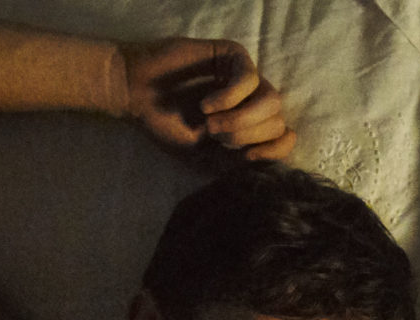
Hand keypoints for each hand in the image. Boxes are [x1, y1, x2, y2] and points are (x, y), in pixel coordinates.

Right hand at [118, 38, 295, 159]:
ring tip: (210, 123)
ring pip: (272, 101)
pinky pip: (250, 79)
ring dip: (241, 120)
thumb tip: (270, 163)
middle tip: (213, 136)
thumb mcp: (204, 156)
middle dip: (245, 136)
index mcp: (251, 126)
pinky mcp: (233, 56)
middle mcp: (253, 102)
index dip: (274, 152)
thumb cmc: (166, 125)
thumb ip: (238, 161)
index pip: (284, 139)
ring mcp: (245, 78)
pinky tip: (206, 105)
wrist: (135, 94)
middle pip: (278, 122)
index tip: (246, 157)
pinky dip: (230, 98)